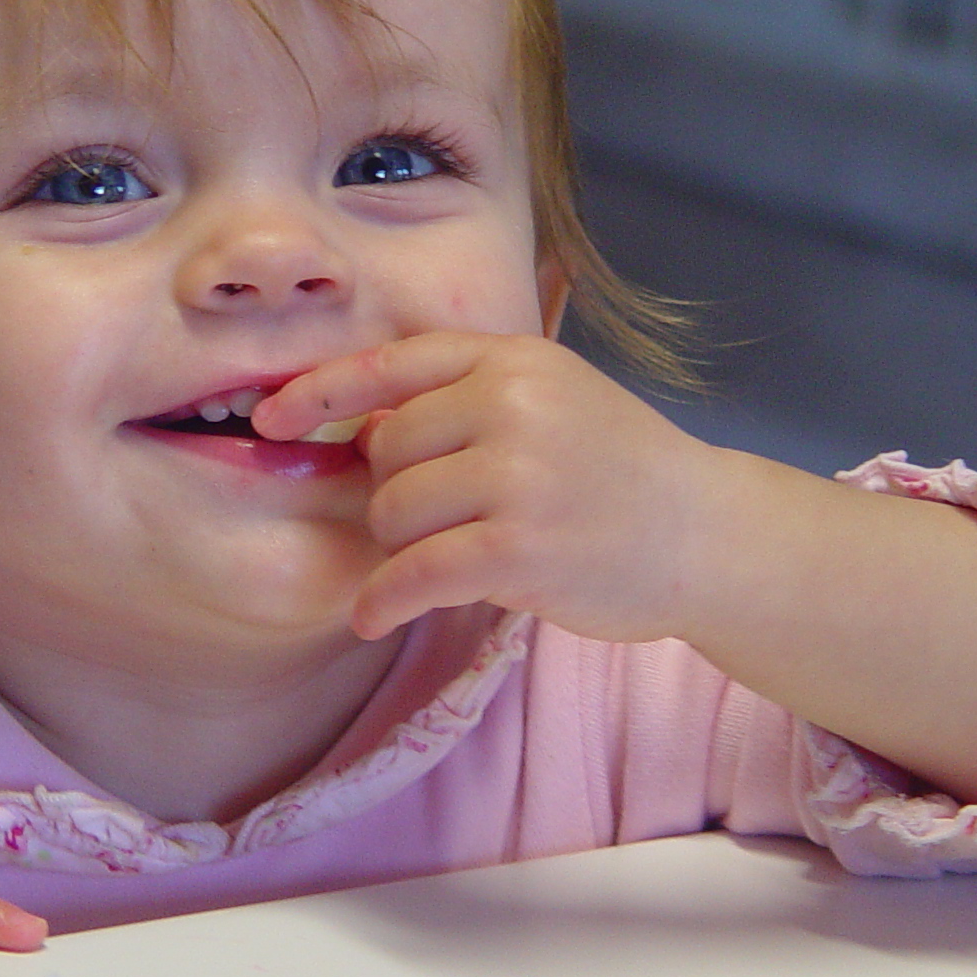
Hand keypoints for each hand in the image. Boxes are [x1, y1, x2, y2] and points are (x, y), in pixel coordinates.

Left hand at [251, 333, 721, 643]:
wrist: (707, 534)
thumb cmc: (621, 473)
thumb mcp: (554, 399)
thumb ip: (469, 400)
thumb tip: (362, 428)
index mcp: (514, 359)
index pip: (393, 364)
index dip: (320, 390)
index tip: (269, 419)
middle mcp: (512, 404)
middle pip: (385, 450)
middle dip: (394, 493)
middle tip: (443, 522)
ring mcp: (517, 475)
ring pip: (394, 511)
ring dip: (403, 546)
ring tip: (452, 558)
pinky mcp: (519, 548)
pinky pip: (414, 573)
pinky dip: (384, 601)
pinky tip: (377, 616)